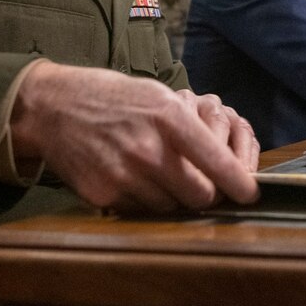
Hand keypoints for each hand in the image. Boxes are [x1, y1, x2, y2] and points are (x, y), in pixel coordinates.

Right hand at [8, 63, 259, 212]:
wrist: (55, 107)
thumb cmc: (115, 99)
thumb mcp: (158, 95)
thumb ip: (192, 128)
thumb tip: (226, 166)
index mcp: (168, 117)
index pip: (218, 163)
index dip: (240, 183)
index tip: (250, 193)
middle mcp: (148, 149)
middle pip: (200, 196)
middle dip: (206, 193)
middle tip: (200, 182)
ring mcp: (124, 175)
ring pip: (172, 207)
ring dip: (172, 196)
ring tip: (154, 170)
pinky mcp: (104, 195)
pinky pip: (141, 210)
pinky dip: (143, 199)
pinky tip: (130, 175)